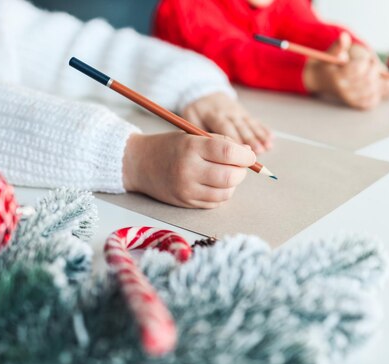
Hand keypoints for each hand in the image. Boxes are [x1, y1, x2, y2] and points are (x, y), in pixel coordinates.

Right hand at [122, 131, 255, 208]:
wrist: (139, 163)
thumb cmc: (169, 146)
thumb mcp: (192, 135)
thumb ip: (220, 142)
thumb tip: (249, 153)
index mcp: (191, 147)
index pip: (228, 152)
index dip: (245, 155)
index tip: (249, 155)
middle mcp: (188, 170)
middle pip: (230, 176)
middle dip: (241, 171)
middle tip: (238, 166)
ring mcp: (187, 189)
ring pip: (226, 193)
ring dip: (232, 184)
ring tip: (224, 174)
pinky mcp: (186, 202)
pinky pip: (215, 203)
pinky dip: (221, 194)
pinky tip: (214, 184)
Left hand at [182, 93, 272, 153]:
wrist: (204, 92)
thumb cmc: (196, 111)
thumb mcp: (191, 118)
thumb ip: (199, 132)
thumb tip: (208, 149)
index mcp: (213, 114)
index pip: (225, 128)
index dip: (233, 140)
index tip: (239, 153)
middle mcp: (228, 112)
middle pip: (240, 127)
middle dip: (250, 139)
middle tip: (258, 152)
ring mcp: (238, 112)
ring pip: (250, 124)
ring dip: (259, 136)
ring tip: (267, 147)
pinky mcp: (244, 112)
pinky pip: (255, 121)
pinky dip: (264, 129)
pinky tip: (271, 138)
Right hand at [303, 32, 388, 109]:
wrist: (319, 80)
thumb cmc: (329, 64)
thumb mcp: (331, 53)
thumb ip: (339, 45)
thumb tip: (344, 36)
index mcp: (338, 76)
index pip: (360, 68)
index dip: (367, 61)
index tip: (367, 58)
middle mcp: (344, 89)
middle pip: (369, 79)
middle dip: (375, 69)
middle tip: (372, 65)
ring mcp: (349, 98)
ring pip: (374, 91)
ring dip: (379, 81)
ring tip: (374, 74)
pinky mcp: (354, 104)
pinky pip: (372, 101)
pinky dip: (377, 93)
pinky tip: (374, 86)